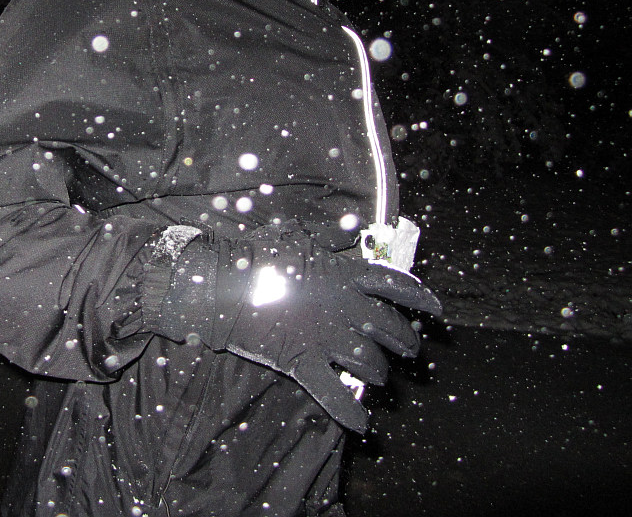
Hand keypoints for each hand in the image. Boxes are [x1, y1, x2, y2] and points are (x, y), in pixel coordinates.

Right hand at [204, 227, 439, 431]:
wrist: (223, 285)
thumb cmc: (257, 257)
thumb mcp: (296, 237)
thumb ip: (326, 239)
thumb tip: (346, 234)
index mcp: (343, 276)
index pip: (394, 285)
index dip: (419, 297)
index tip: (435, 309)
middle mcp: (343, 308)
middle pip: (389, 327)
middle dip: (405, 340)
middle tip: (409, 348)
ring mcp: (324, 337)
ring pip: (369, 361)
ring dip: (379, 371)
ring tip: (380, 376)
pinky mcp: (303, 362)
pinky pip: (332, 393)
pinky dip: (349, 410)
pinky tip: (362, 424)